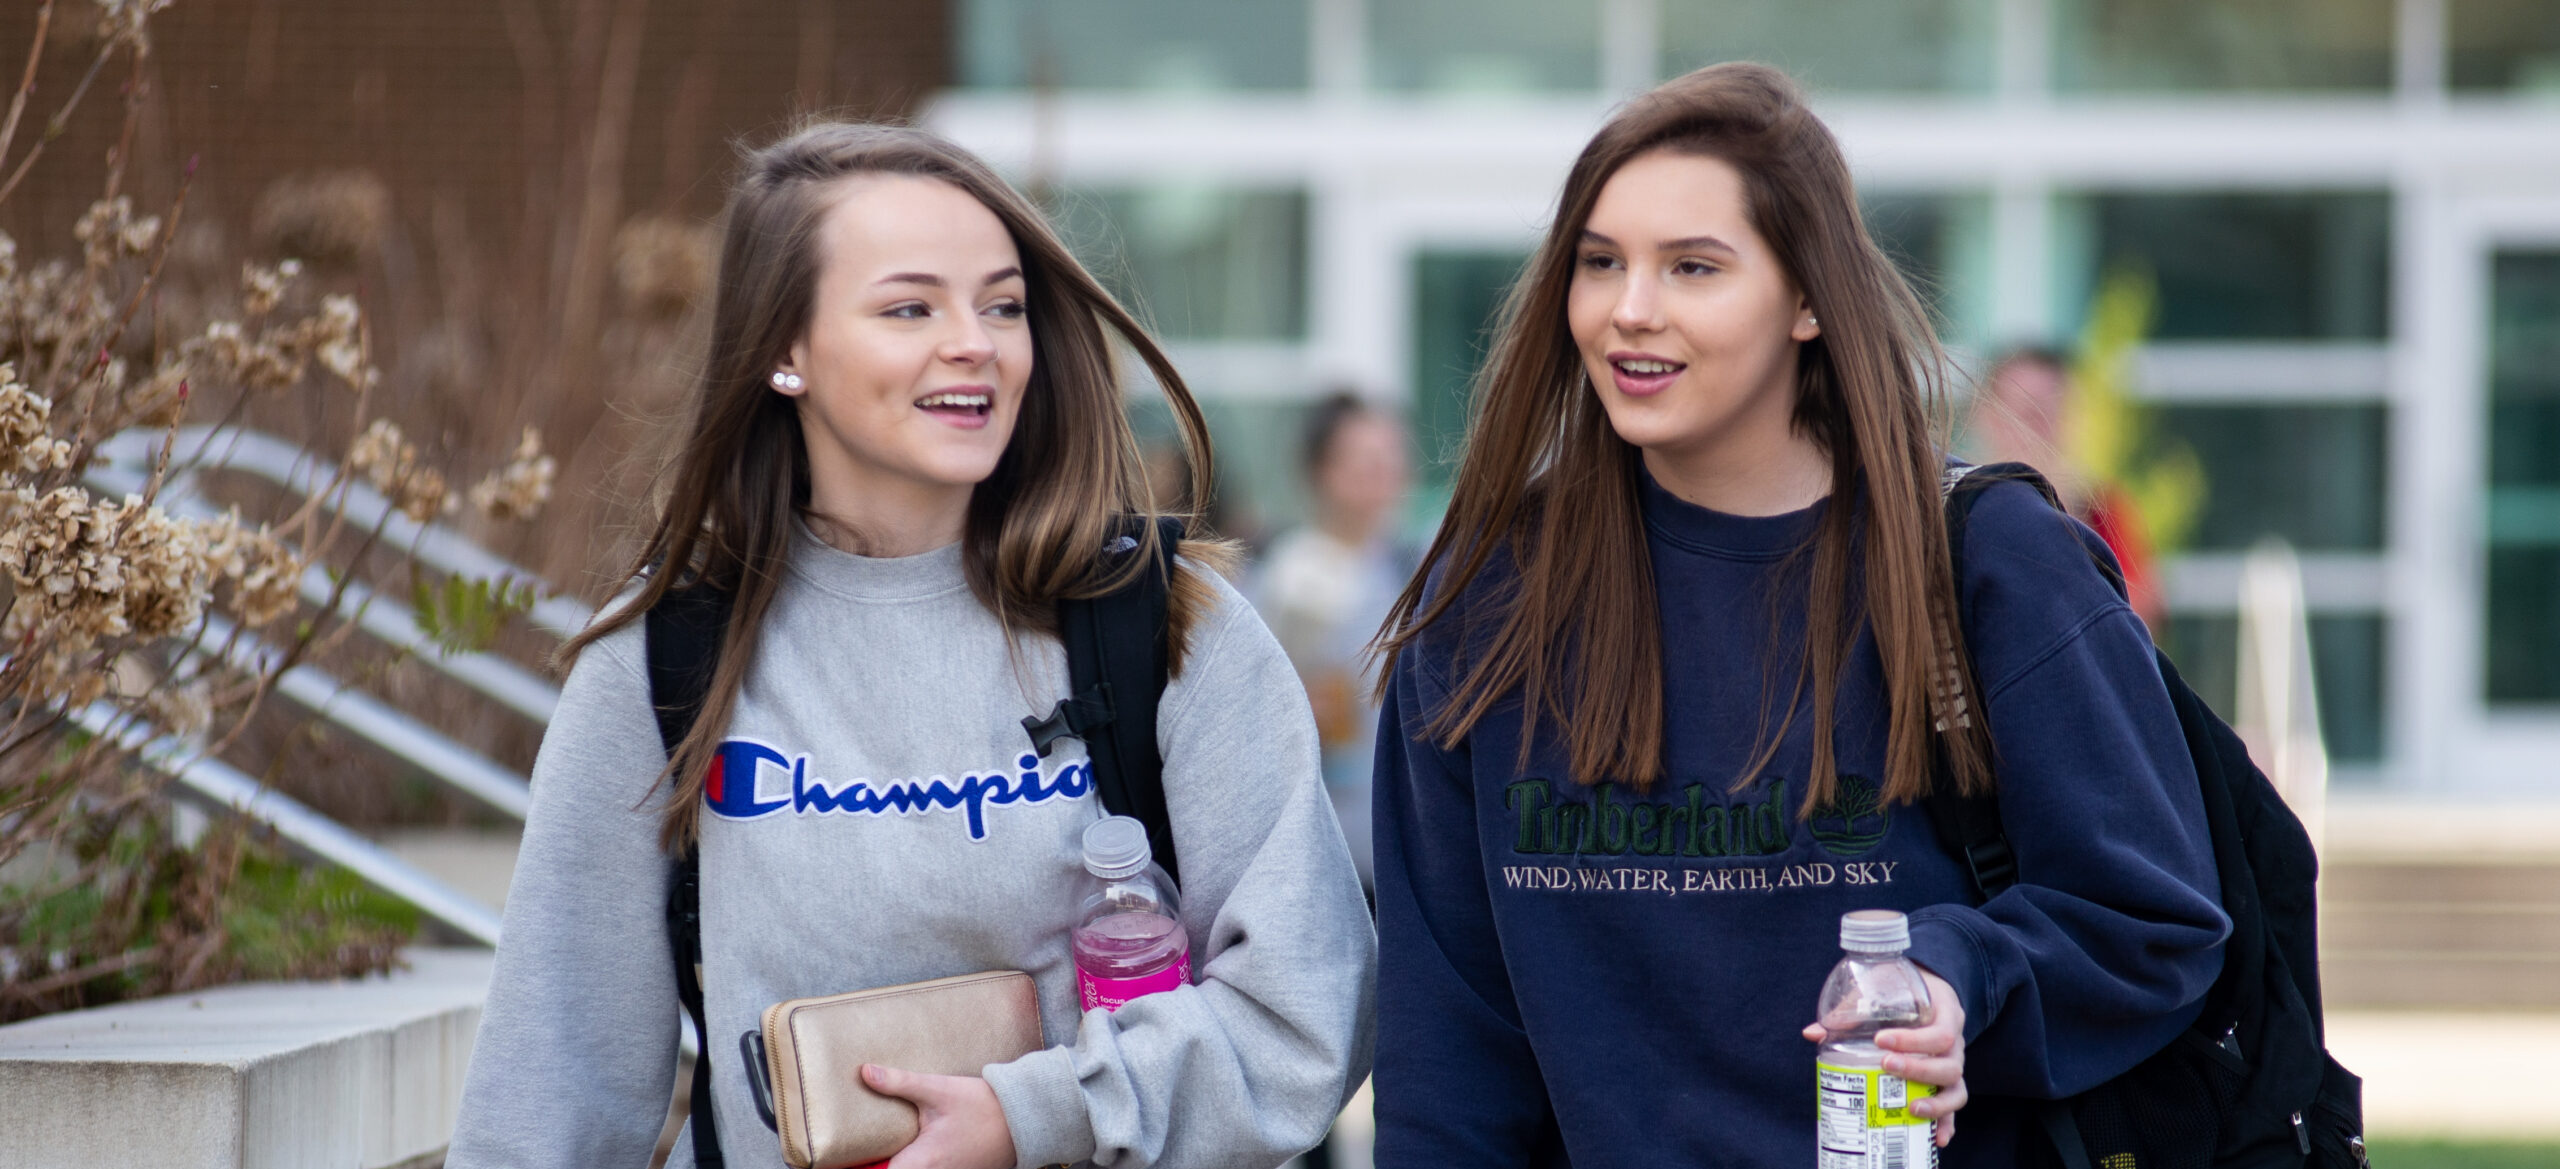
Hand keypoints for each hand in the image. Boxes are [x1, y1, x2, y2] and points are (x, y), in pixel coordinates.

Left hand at [860, 1064, 1017, 1168]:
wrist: (1023, 1119)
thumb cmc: (983, 1106)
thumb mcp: (939, 1090)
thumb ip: (900, 1082)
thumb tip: (865, 1072)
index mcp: (922, 1162)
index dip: (862, 1167)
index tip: (847, 1158)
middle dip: (880, 1162)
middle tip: (866, 1147)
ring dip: (898, 1162)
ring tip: (887, 1146)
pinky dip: (916, 1163)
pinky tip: (912, 1148)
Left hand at [1801, 969, 1969, 1147]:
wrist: (1931, 990)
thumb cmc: (1907, 993)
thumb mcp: (1885, 990)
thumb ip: (1852, 1010)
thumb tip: (1812, 1033)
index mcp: (1944, 1016)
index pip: (1939, 1033)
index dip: (1912, 1041)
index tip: (1880, 1040)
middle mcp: (1955, 1044)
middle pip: (1950, 1064)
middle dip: (1918, 1070)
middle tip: (1886, 1065)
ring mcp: (1953, 1065)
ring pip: (1956, 1088)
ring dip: (1936, 1103)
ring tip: (1912, 1109)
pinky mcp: (1948, 1083)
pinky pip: (1953, 1105)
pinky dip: (1946, 1123)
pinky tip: (1937, 1138)